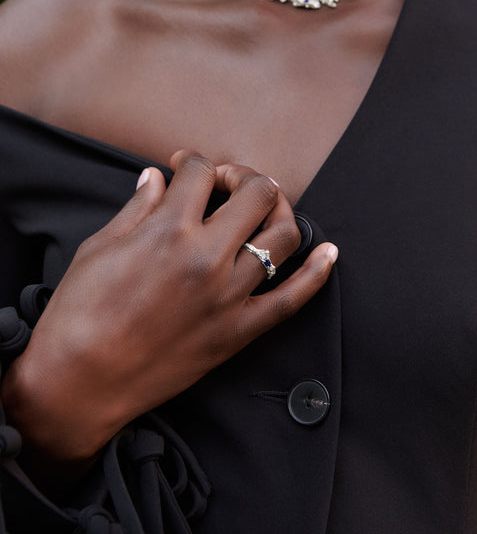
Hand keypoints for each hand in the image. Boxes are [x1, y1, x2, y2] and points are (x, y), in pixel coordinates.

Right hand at [2, 151, 336, 466]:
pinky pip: (292, 300)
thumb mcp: (99, 248)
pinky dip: (316, 273)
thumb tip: (155, 177)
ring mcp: (229, 295)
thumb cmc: (79, 313)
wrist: (79, 384)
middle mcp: (207, 257)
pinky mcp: (238, 331)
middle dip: (242, 176)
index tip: (183, 168)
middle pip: (255, 193)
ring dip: (279, 210)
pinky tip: (328, 251)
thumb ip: (137, 207)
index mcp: (168, 230)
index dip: (192, 162)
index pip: (201, 172)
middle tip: (225, 183)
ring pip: (282, 236)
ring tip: (263, 206)